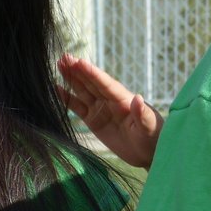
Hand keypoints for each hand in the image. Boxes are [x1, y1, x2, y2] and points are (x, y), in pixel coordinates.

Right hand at [57, 54, 163, 168]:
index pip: (105, 84)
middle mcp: (110, 100)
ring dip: (71, 78)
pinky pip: (78, 107)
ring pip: (83, 91)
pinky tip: (57, 88)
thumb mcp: (150, 127)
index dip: (92, 73)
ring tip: (59, 64)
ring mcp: (101, 109)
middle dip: (78, 70)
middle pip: (91, 83)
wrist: (149, 154)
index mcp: (123, 99)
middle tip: (64, 57)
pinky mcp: (94, 121)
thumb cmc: (153, 138)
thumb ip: (143, 114)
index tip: (80, 62)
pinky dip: (68, 98)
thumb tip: (138, 98)